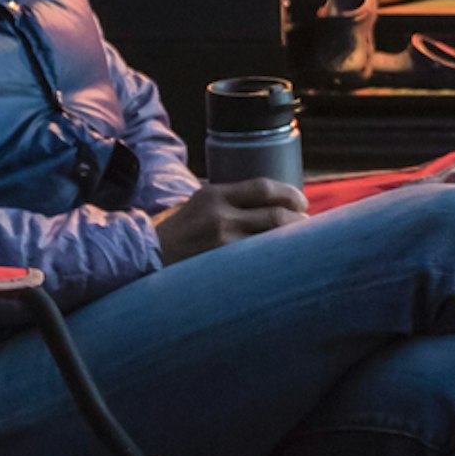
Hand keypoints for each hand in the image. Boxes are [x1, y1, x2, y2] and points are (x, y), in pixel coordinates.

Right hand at [152, 179, 306, 264]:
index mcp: (214, 194)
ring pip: (271, 241)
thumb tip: (270, 202)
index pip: (264, 188)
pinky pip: (258, 262)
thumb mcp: (198, 204)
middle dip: (299, 222)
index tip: (302, 203)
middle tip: (309, 227)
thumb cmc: (177, 231)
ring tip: (302, 246)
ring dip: (292, 244)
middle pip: (275, 216)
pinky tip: (284, 264)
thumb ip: (229, 200)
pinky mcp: (220, 266)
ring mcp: (220, 243)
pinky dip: (275, 262)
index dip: (290, 195)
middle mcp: (219, 216)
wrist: (145, 256)